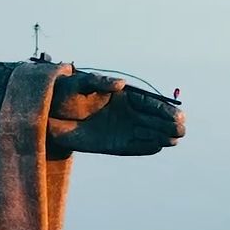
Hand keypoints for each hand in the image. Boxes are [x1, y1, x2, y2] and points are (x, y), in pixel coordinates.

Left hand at [46, 72, 184, 156]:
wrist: (49, 114)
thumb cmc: (66, 93)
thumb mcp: (80, 84)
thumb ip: (100, 82)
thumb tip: (120, 84)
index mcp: (125, 96)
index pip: (150, 103)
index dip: (164, 109)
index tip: (177, 115)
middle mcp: (128, 113)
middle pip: (155, 119)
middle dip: (168, 124)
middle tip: (179, 129)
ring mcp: (123, 129)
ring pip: (148, 133)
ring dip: (160, 136)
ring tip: (172, 139)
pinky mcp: (114, 144)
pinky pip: (134, 147)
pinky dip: (145, 147)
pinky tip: (157, 147)